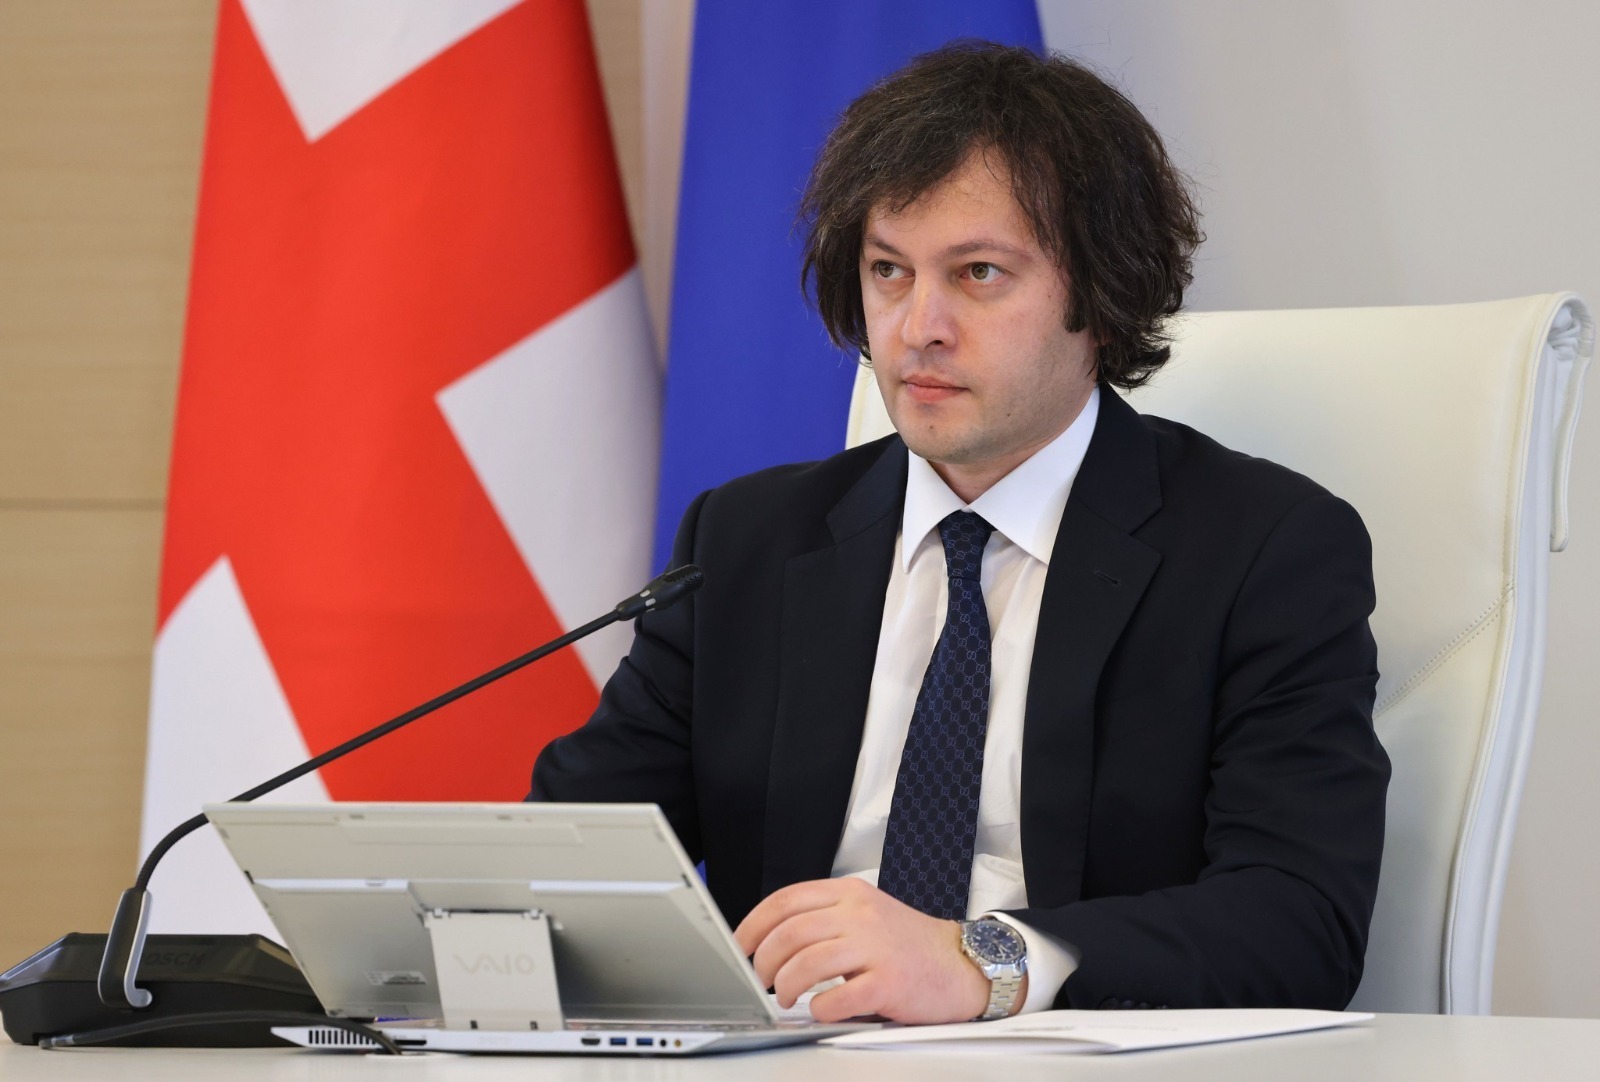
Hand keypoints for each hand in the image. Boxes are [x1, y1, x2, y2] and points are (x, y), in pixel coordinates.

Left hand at [732, 877, 995, 1023]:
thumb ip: (824, 919)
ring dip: (787, 985)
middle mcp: (860, 913)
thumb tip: (770, 943)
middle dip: (765, 961)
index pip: (785, 900)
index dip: (753, 925)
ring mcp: (876, 945)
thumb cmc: (908, 944)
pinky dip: (820, 1007)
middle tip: (762, 980)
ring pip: (808, 962)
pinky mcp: (890, 980)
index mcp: (849, 893)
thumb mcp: (864, 913)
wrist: (962, 964)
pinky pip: (839, 996)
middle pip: (790, 932)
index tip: (740, 946)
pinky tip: (820, 1010)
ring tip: (786, 998)